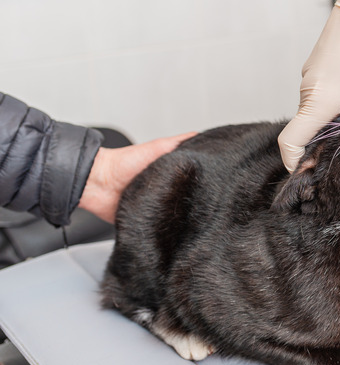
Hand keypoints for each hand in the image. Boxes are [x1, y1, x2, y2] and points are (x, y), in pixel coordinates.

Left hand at [78, 132, 195, 222]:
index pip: (193, 179)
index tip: (216, 181)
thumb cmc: (123, 162)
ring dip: (180, 215)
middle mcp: (165, 191)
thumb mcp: (157, 147)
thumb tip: (199, 135)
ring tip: (188, 213)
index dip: (204, 180)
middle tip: (205, 201)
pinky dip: (164, 228)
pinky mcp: (146, 222)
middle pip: (187, 198)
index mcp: (169, 174)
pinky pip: (160, 229)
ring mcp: (156, 207)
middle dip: (194, 200)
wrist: (96, 183)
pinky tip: (171, 224)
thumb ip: (177, 143)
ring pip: (176, 215)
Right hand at [278, 0, 339, 171]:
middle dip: (325, 149)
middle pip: (308, 130)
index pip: (290, 141)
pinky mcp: (327, 65)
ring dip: (339, 127)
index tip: (309, 177)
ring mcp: (316, 75)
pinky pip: (328, 96)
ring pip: (321, 112)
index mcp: (317, 99)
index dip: (295, 164)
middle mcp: (310, 89)